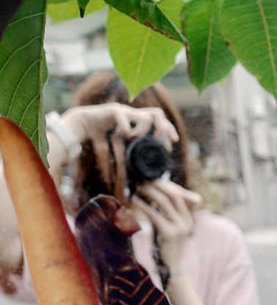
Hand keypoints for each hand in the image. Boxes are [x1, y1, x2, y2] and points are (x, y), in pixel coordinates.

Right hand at [60, 102, 177, 185]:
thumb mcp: (113, 152)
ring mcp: (124, 112)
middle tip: (165, 145)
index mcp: (136, 124)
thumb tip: (125, 193)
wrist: (78, 125)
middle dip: (165, 129)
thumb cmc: (95, 139)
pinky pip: (123, 117)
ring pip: (145, 115)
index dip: (167, 131)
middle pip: (157, 114)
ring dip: (144, 130)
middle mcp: (133, 116)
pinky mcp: (112, 111)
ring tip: (137, 140)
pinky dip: (126, 127)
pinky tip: (125, 135)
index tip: (171, 146)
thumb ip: (121, 166)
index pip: (159, 122)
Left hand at [131, 179, 201, 274]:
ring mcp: (180, 227)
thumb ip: (165, 215)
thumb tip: (152, 198)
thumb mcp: (169, 229)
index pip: (180, 195)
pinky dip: (144, 206)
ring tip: (139, 188)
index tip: (154, 180)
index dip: (167, 185)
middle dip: (159, 186)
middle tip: (144, 181)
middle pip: (173, 195)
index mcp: (189, 218)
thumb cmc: (167, 248)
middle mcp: (187, 221)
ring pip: (164, 203)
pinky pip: (155, 215)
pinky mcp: (170, 233)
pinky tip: (135, 201)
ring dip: (150, 193)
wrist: (173, 268)